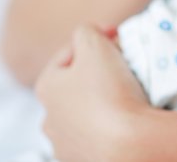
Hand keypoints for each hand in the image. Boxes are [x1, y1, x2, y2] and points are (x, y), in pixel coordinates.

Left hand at [34, 24, 148, 161]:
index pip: (69, 53)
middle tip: (122, 66)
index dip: (96, 39)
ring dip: (101, 102)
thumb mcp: (94, 42)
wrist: (130, 146)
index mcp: (46, 88)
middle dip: (96, 73)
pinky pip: (96, 136)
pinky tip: (125, 121)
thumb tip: (89, 35)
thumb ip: (86, 30)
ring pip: (85, 113)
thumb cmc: (109, 90)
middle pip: (75, 85)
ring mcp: (65, 145)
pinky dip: (109, 127)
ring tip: (126, 96)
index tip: (118, 36)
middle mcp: (49, 119)